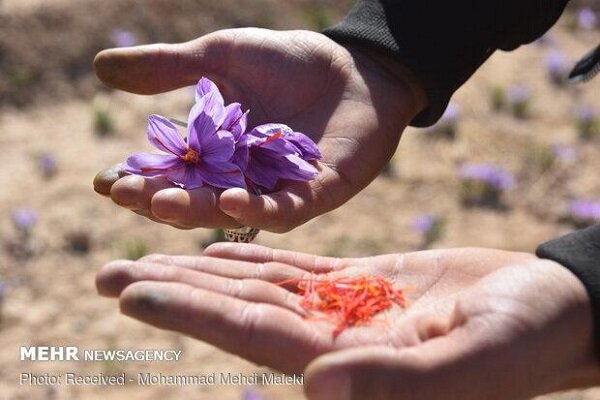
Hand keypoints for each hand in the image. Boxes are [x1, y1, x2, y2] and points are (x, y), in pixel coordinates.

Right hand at [93, 28, 424, 231]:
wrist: (355, 66)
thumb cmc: (289, 62)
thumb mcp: (220, 58)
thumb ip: (166, 68)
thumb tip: (100, 67)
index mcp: (217, 154)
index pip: (171, 174)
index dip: (139, 180)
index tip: (105, 181)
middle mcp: (242, 181)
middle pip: (195, 199)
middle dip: (159, 199)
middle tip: (125, 194)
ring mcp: (278, 192)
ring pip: (232, 210)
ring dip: (197, 209)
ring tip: (163, 202)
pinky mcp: (316, 195)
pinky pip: (283, 209)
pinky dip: (255, 208)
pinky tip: (227, 199)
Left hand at [96, 242, 594, 396]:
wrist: (553, 308)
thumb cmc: (531, 339)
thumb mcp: (476, 361)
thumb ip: (398, 382)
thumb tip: (314, 387)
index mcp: (353, 361)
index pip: (252, 335)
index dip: (190, 312)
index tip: (131, 293)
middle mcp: (335, 338)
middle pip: (237, 309)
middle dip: (173, 290)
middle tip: (106, 273)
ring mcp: (345, 308)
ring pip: (257, 284)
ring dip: (201, 268)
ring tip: (146, 255)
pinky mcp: (363, 281)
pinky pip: (295, 265)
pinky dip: (253, 254)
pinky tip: (218, 245)